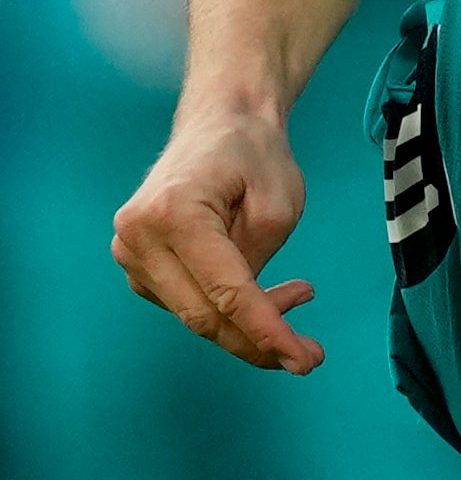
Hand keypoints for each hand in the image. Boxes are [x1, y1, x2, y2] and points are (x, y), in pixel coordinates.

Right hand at [112, 110, 324, 373]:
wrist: (220, 118)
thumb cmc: (254, 152)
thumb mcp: (278, 207)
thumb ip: (259, 265)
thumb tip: (249, 320)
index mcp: (173, 214)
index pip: (224, 293)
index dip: (267, 332)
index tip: (304, 361)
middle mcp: (138, 237)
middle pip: (202, 315)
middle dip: (258, 339)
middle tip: (309, 351)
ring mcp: (131, 253)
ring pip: (194, 315)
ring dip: (246, 322)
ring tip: (298, 293)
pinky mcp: (139, 264)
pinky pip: (186, 302)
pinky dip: (225, 308)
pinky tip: (262, 291)